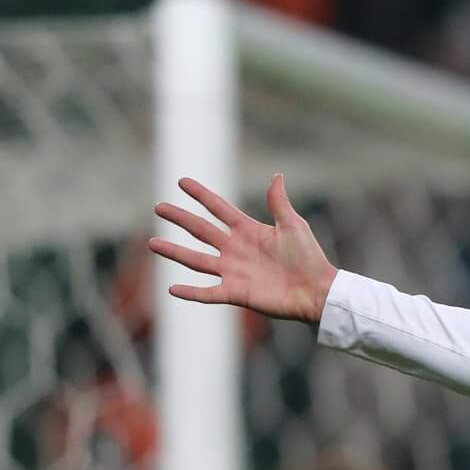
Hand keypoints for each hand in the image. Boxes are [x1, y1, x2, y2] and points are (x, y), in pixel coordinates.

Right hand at [148, 174, 337, 323]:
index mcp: (248, 231)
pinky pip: (208, 293)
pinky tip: (171, 288)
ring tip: (152, 243)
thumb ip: (279, 203)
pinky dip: (191, 292)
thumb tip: (276, 175)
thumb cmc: (309, 258)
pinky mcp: (236, 293)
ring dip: (175, 252)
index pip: (218, 208)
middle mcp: (235, 249)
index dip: (201, 195)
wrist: (317, 290)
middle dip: (180, 219)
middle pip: (201, 231)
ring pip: (196, 260)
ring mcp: (233, 272)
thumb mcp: (293, 226)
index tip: (182, 181)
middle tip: (158, 207)